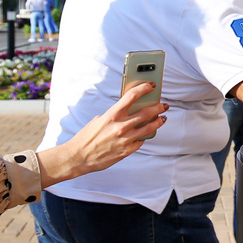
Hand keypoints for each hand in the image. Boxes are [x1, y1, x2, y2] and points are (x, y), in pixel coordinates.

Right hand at [37, 82, 167, 185]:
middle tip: (164, 105)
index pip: (132, 96)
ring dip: (158, 122)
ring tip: (162, 118)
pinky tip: (145, 134)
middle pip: (146, 113)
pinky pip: (140, 141)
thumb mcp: (99, 120)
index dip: (144, 89)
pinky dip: (143, 137)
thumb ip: (114, 115)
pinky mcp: (127, 151)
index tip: (151, 85)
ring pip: (149, 128)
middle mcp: (121, 126)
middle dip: (158, 107)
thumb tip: (128, 112)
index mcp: (112, 115)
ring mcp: (125, 139)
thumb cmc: (87, 137)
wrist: (79, 157)